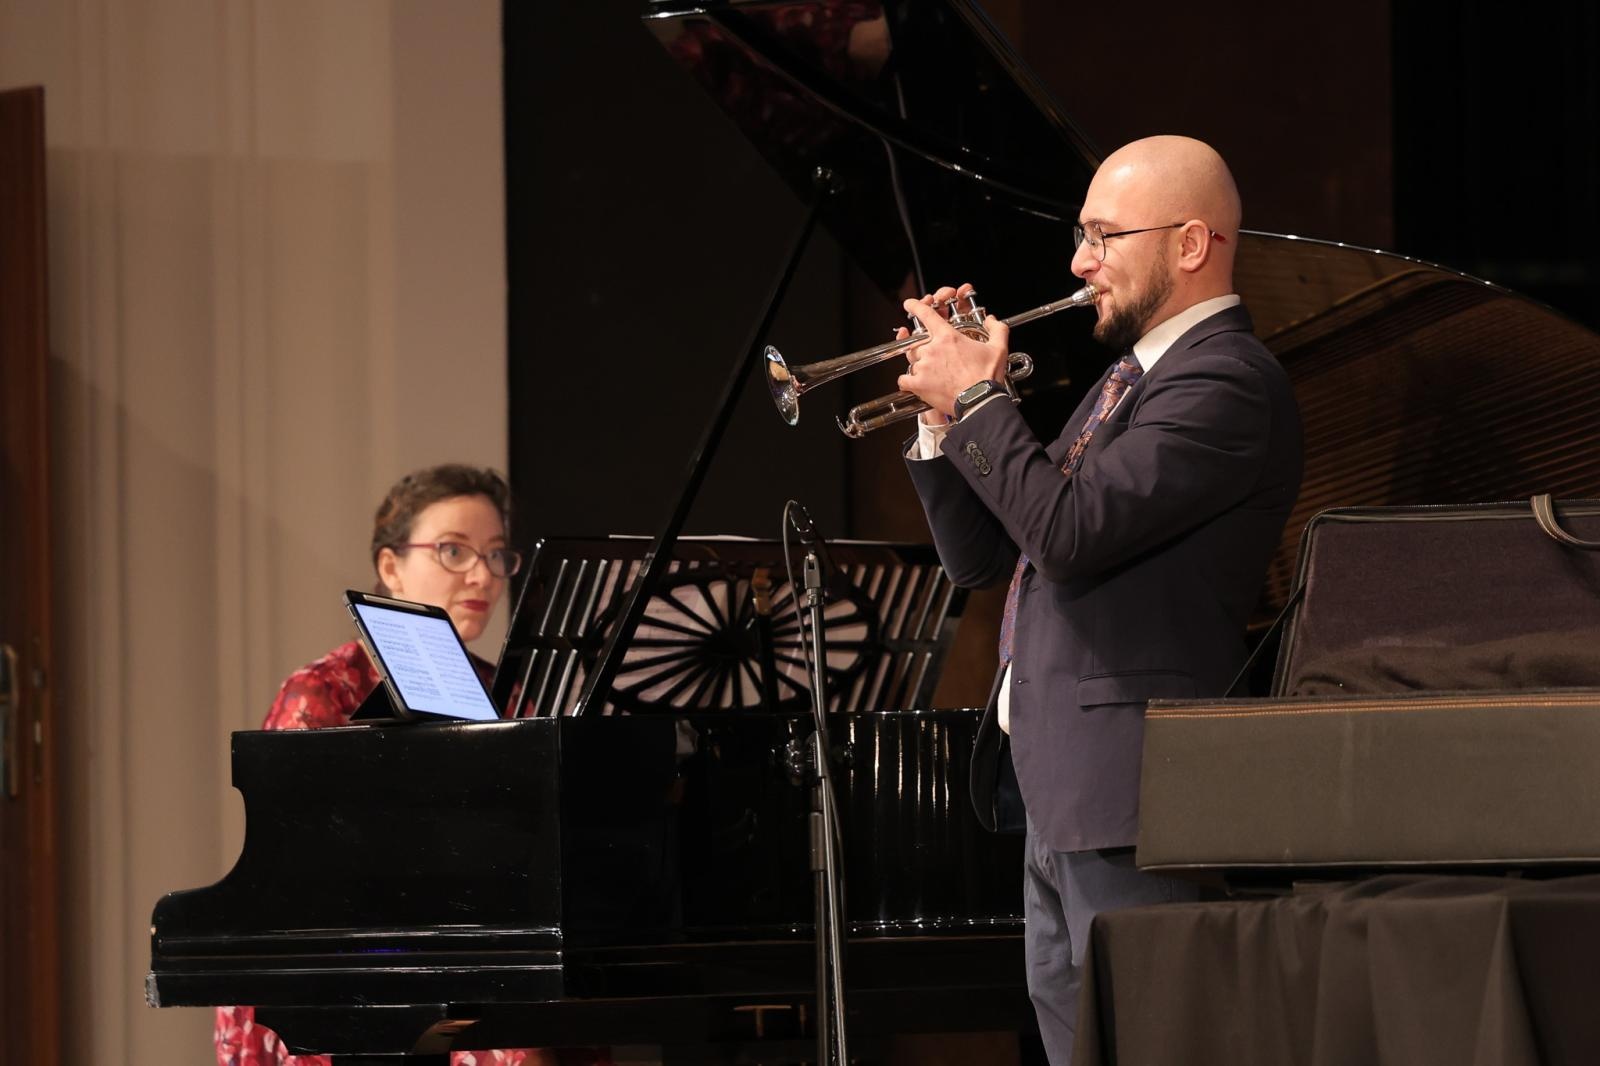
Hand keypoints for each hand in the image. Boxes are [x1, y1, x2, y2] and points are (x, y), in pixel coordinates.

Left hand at [896, 284, 1009, 418]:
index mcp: (948, 337)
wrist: (979, 401)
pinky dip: (908, 381)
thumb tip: (992, 320)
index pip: (926, 314)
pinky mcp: (918, 384)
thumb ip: (997, 330)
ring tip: (933, 373)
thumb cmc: (987, 377)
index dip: (915, 306)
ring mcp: (923, 366)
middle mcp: (932, 349)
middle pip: (918, 342)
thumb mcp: (998, 349)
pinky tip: (916, 383)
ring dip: (920, 364)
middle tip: (936, 357)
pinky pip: (904, 380)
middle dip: (924, 347)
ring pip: (912, 360)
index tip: (909, 305)